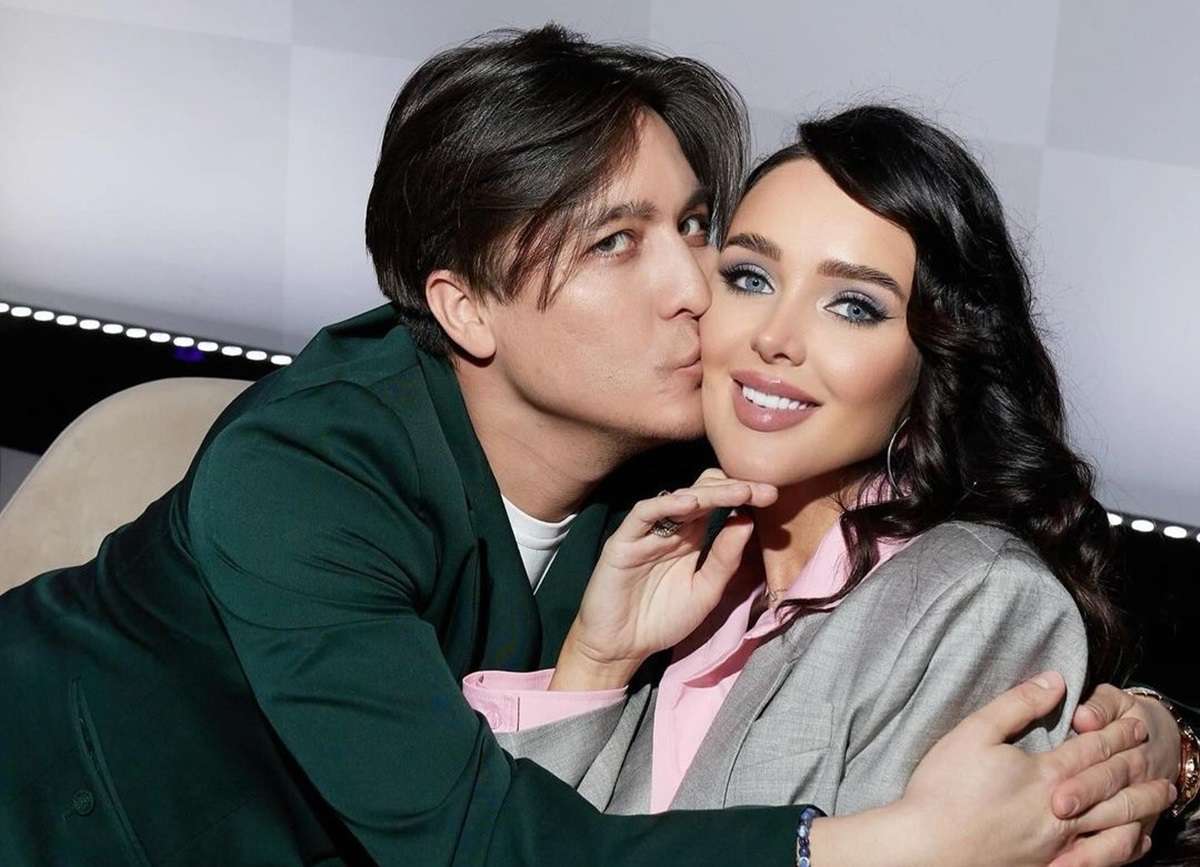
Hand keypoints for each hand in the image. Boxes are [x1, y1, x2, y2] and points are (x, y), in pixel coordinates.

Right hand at [551, 469, 775, 689]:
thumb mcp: (705, 591)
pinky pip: (643, 515)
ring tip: (737, 492)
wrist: (621, 648)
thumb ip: (724, 559)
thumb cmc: (662, 620)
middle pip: (702, 495)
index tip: (771, 495)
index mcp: (691, 539)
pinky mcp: (623, 542)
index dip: (742, 495)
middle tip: (763, 489)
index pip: (717, 504)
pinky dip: (665, 506)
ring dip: (708, 494)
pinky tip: (690, 504)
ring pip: (677, 499)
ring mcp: (646, 533)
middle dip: (733, 489)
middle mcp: (670, 529)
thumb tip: (747, 521)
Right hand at [895, 672, 1172, 866]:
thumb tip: (1055, 680)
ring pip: (1116, 823)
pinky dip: (1124, 847)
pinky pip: (1101, 859)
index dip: (1116, 732)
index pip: (1093, 748)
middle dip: (1135, 761)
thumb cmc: (943, 788)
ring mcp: (1059, 845)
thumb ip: (1018, 705)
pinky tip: (1132, 840)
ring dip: (1141, 804)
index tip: (1134, 720)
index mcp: (1045, 774)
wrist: (926, 849)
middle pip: (1112, 783)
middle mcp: (1062, 811)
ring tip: (1158, 792)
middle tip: (1150, 747)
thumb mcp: (974, 733)